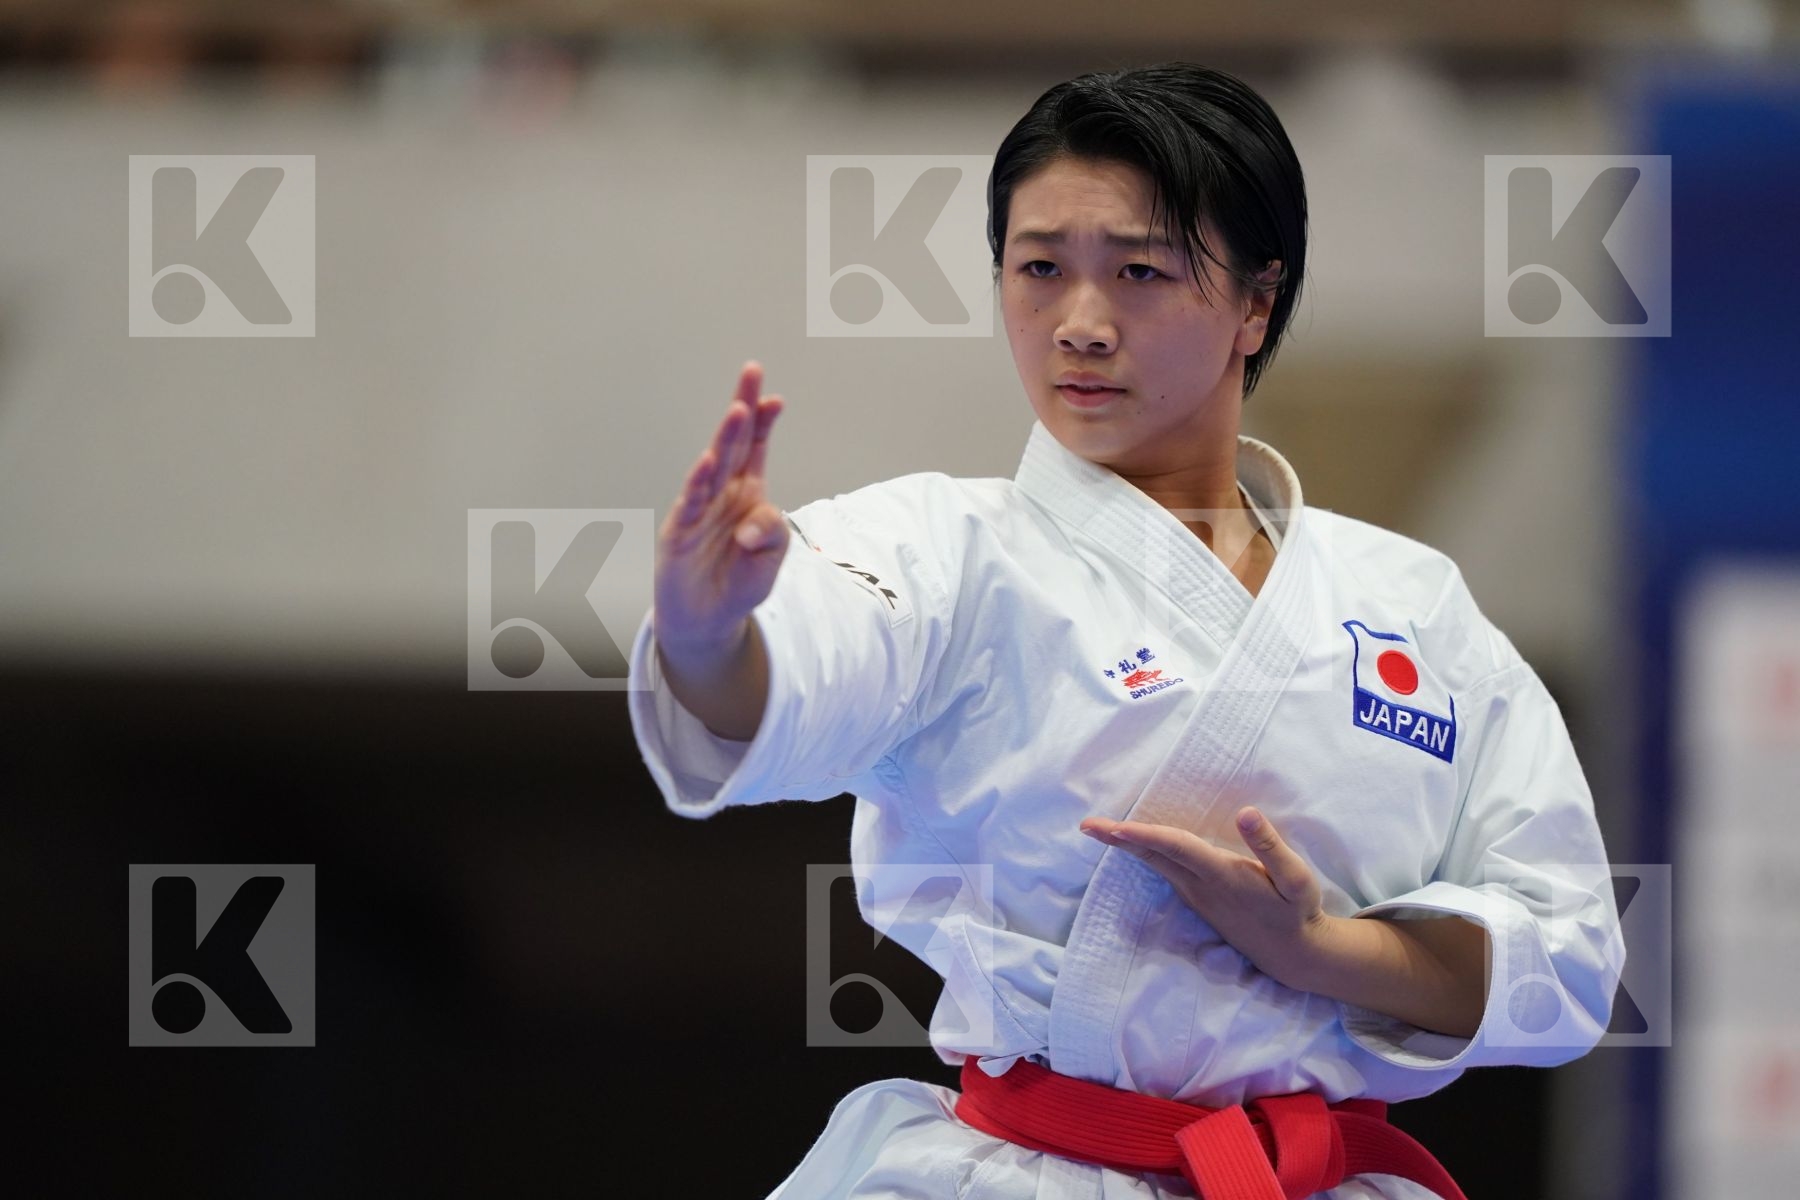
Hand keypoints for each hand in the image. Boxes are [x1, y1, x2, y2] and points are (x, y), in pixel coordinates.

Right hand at [654, 361, 789, 648]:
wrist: (708, 619)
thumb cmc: (740, 581)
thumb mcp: (772, 557)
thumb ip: (772, 532)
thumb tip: (750, 524)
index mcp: (748, 493)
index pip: (756, 449)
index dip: (764, 423)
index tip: (775, 399)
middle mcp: (723, 493)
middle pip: (734, 443)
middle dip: (744, 408)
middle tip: (752, 372)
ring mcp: (700, 509)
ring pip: (714, 466)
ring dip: (726, 438)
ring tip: (739, 411)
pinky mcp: (680, 531)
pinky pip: (691, 503)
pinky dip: (699, 483)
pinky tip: (709, 462)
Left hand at [1080, 806, 1330, 989]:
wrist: (1293, 954)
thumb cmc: (1296, 912)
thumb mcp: (1296, 878)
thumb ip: (1269, 846)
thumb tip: (1245, 813)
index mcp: (1223, 875)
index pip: (1177, 848)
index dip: (1146, 835)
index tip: (1115, 826)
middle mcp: (1201, 886)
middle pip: (1154, 857)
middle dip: (1119, 840)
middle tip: (1086, 825)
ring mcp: (1196, 896)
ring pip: (1156, 865)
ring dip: (1127, 846)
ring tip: (1101, 829)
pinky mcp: (1198, 901)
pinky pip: (1164, 871)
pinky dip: (1145, 853)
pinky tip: (1134, 844)